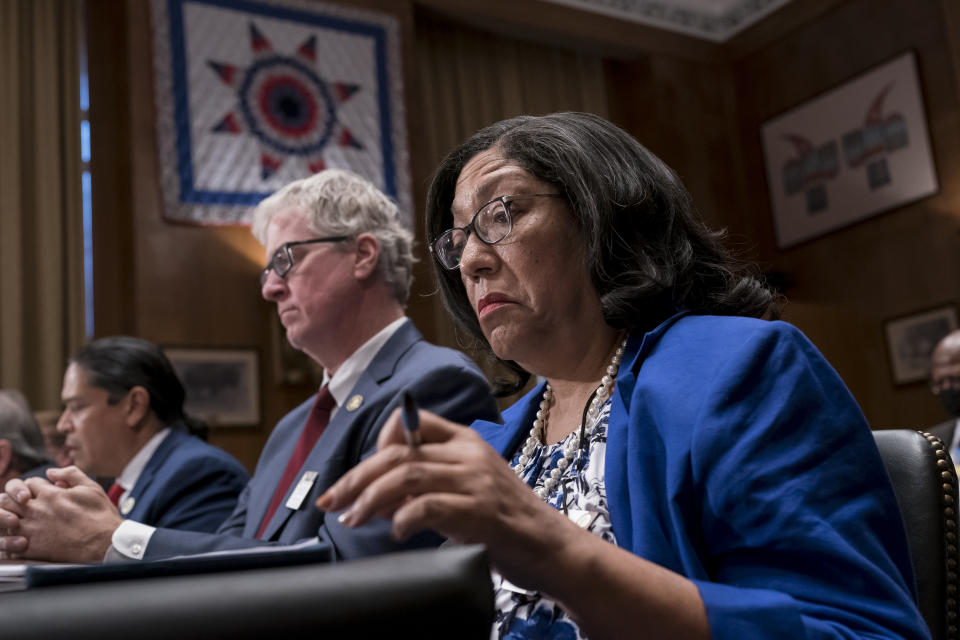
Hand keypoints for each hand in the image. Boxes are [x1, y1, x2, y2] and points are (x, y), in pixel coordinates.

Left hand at [0, 466, 122, 562]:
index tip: (40, 493)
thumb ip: (71, 474)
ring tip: (22, 522)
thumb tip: (52, 471)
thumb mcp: (91, 487)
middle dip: (13, 500)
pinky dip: (13, 541)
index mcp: (51, 494)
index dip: (33, 486)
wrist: (105, 543)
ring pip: (6, 521)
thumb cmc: (101, 515)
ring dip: (11, 520)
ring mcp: (33, 530)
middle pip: (8, 500)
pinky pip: (10, 544)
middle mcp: (37, 510)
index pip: (29, 483)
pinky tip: (23, 540)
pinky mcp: (33, 548)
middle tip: (22, 505)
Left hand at [317, 409, 584, 588]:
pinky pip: (428, 506)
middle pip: (397, 452)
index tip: (358, 476)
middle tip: (332, 501)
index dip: (376, 445)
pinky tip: (396, 533)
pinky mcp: (480, 512)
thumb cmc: (505, 520)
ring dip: (370, 498)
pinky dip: (403, 519)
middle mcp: (468, 453)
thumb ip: (430, 481)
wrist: (551, 547)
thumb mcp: (468, 486)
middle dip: (356, 478)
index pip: (409, 422)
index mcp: (464, 440)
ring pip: (406, 475)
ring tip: (352, 518)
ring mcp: (475, 481)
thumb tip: (377, 494)